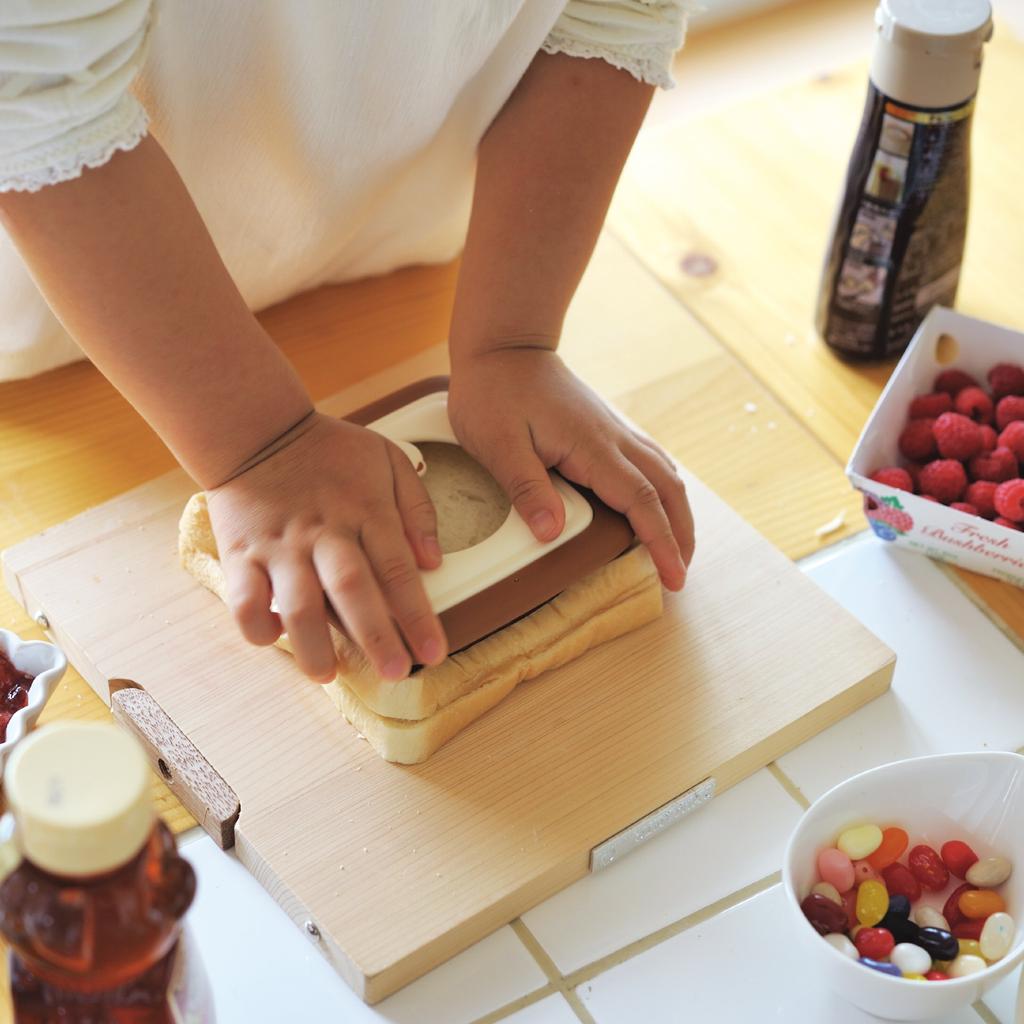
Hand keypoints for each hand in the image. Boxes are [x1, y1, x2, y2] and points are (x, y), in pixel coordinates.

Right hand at [206, 413, 446, 681]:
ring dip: (314, 645)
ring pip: (298, 603)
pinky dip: (258, 626)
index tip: (433, 652)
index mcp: (366, 510)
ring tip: (327, 675)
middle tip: (395, 673)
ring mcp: (281, 547)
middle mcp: (324, 533)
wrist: (257, 431)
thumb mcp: (388, 459)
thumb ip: (416, 507)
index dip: (418, 615)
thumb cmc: (329, 451)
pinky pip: (245, 600)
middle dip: (376, 637)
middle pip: (353, 590)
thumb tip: (433, 560)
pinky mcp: (243, 555)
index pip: (397, 569)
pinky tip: (276, 639)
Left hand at [448, 348, 693, 588]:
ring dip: (677, 513)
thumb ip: (526, 487)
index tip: (673, 576)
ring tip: (676, 549)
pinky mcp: (606, 427)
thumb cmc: (494, 392)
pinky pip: (650, 461)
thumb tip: (553, 532)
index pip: (642, 501)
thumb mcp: (497, 444)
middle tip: (680, 576)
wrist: (504, 345)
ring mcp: (614, 430)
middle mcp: (614, 438)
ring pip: (665, 473)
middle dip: (681, 534)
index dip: (662, 542)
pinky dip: (664, 491)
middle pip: (669, 489)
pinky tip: (657, 506)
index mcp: (592, 446)